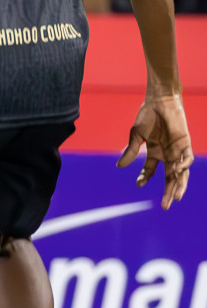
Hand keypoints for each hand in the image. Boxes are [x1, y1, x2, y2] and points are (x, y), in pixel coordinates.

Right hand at [118, 93, 191, 208]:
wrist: (160, 101)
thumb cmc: (147, 115)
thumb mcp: (136, 135)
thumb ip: (131, 151)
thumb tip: (119, 166)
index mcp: (155, 152)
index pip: (151, 171)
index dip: (144, 179)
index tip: (139, 185)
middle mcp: (168, 154)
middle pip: (170, 178)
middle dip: (168, 192)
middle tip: (165, 207)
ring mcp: (177, 150)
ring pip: (182, 173)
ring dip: (180, 186)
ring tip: (177, 198)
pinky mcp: (185, 144)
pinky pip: (187, 159)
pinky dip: (183, 167)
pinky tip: (176, 171)